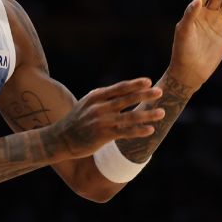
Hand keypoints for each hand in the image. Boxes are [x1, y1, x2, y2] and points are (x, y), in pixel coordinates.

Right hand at [46, 78, 163, 158]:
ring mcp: (101, 121)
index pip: (119, 88)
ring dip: (147, 114)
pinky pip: (125, 132)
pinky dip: (138, 130)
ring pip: (130, 116)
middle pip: (127, 99)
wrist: (60, 139)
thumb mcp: (88, 103)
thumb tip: (125, 90)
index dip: (135, 84)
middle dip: (145, 95)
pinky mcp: (103, 135)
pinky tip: (150, 130)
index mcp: (97, 96)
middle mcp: (100, 107)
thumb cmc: (77, 120)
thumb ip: (105, 97)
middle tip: (161, 92)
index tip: (149, 82)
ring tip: (162, 113)